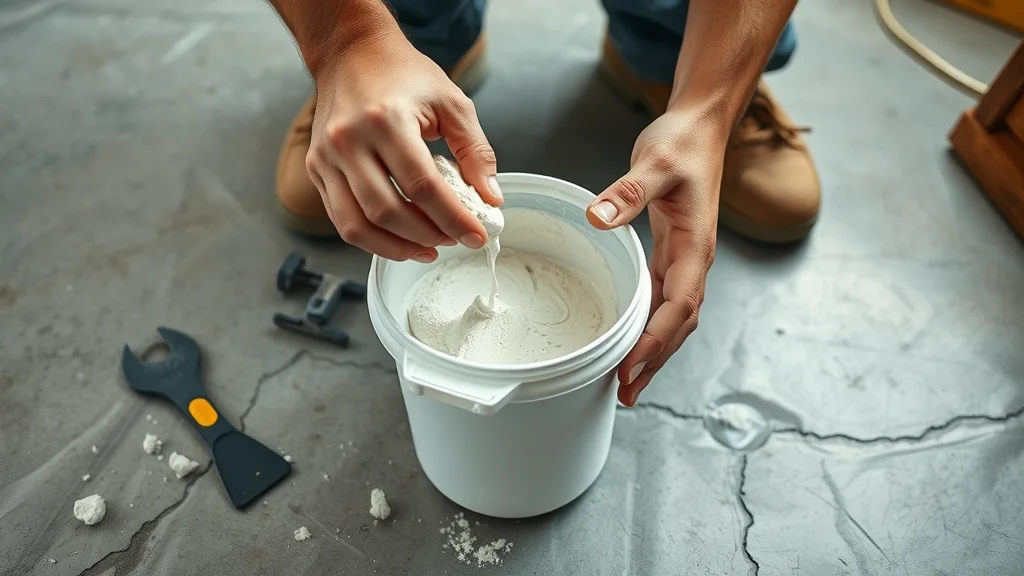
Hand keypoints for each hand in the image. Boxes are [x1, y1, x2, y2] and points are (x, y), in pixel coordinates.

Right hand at [305, 32, 501, 261]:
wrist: (351, 52)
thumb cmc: (402, 74)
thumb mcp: (452, 102)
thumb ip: (475, 150)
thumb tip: (490, 197)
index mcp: (386, 120)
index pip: (423, 187)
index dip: (453, 218)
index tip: (477, 235)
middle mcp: (349, 140)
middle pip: (389, 211)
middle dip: (428, 236)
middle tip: (454, 240)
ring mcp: (326, 157)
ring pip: (358, 225)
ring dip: (398, 247)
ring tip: (429, 248)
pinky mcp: (316, 168)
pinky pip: (341, 219)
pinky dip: (372, 239)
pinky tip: (400, 241)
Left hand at [586, 109, 724, 405]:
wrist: (700, 126)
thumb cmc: (683, 142)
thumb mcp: (656, 162)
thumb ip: (629, 191)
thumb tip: (600, 218)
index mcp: (696, 245)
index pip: (679, 304)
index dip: (657, 339)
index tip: (632, 366)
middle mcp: (694, 259)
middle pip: (679, 324)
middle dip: (656, 360)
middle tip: (627, 393)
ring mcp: (684, 258)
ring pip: (672, 317)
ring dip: (653, 351)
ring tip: (628, 382)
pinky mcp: (672, 252)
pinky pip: (663, 299)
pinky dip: (649, 326)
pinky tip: (632, 342)